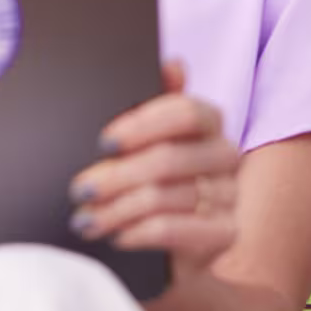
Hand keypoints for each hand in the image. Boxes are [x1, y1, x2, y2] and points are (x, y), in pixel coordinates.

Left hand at [67, 59, 239, 276]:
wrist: (175, 245)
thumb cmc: (152, 180)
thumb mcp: (144, 141)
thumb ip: (150, 105)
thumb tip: (173, 64)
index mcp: (208, 121)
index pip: (185, 112)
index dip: (142, 125)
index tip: (104, 142)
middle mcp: (225, 154)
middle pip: (170, 159)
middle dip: (116, 176)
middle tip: (80, 190)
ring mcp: (229, 195)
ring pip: (167, 197)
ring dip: (117, 210)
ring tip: (85, 219)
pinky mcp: (225, 234)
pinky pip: (176, 230)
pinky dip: (139, 233)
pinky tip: (117, 236)